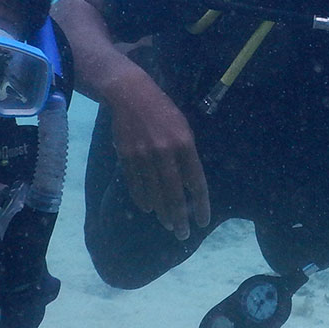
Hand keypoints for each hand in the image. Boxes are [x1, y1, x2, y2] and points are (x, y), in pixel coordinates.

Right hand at [107, 70, 210, 239]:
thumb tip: (189, 183)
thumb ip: (187, 154)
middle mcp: (165, 152)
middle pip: (174, 194)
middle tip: (183, 234)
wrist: (129, 93)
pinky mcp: (126, 157)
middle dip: (180, 218)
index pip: (196, 182)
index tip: (202, 221)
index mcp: (184, 143)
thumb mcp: (183, 127)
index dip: (200, 204)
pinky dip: (143, 200)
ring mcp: (143, 156)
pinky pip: (136, 185)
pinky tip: (150, 209)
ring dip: (162, 213)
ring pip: (154, 193)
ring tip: (169, 225)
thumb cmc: (162, 110)